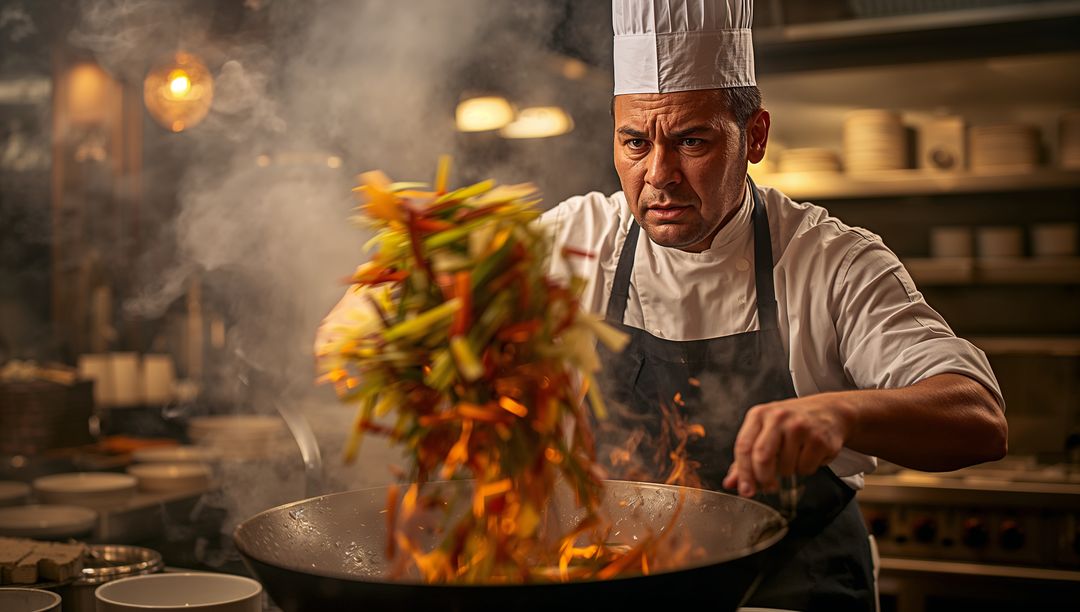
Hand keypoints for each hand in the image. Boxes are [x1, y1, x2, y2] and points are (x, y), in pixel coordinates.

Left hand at [721, 394, 854, 497]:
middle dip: (764, 479)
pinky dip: (805, 469)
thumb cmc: (790, 424)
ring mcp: (800, 426)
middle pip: (762, 457)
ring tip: (795, 457)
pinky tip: (809, 455)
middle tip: (769, 487)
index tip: (745, 490)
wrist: (828, 411)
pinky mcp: (819, 438)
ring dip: (788, 472)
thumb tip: (730, 483)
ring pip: (786, 467)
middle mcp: (778, 417)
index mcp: (758, 415)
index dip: (743, 473)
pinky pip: (806, 468)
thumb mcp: (764, 432)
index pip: (744, 447)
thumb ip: (746, 458)